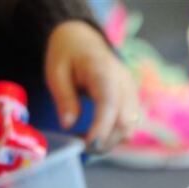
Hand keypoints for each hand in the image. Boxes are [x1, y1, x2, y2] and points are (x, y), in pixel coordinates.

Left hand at [45, 20, 139, 152]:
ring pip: (129, 128)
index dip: (102, 128)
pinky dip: (113, 136)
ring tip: (84, 140)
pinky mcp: (132, 102)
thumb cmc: (67, 55)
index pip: (109, 103)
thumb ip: (64, 98)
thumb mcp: (57, 72)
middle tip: (80, 146)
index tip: (88, 145)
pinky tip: (94, 135)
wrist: (82, 40)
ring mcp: (131, 93)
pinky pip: (128, 126)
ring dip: (108, 141)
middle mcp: (124, 82)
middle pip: (124, 121)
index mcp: (104, 70)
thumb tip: (69, 125)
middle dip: (104, 141)